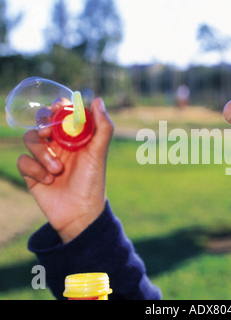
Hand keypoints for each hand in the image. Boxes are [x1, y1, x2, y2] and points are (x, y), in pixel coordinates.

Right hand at [17, 98, 113, 243]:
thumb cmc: (92, 181)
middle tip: (49, 134)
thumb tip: (98, 99)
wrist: (79, 213)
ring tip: (57, 170)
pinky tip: (48, 181)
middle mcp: (59, 145)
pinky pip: (23, 161)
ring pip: (31, 140)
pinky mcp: (32, 173)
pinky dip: (35, 169)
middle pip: (42, 123)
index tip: (58, 109)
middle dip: (44, 126)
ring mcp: (45, 158)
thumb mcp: (99, 152)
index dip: (59, 108)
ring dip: (42, 154)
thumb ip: (102, 127)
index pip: (63, 115)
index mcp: (75, 138)